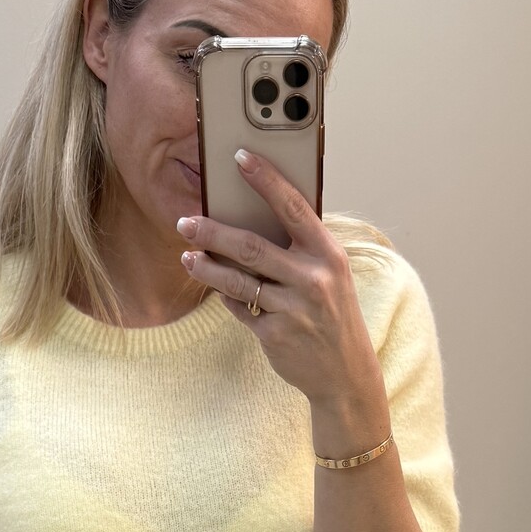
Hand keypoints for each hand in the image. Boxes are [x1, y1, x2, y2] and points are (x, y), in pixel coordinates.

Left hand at [175, 149, 383, 407]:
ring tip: (187, 257)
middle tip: (184, 222)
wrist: (346, 374)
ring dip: (206, 267)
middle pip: (251, 247)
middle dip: (213, 232)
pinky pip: (241, 309)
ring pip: (237, 281)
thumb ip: (301, 249)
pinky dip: (227, 298)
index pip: (293, 208)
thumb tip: (250, 217)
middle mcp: (313, 280)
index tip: (240, 157)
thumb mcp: (331, 276)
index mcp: (329, 255)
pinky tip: (218, 290)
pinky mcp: (275, 335)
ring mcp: (293, 310)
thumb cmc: (333, 314)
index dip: (266, 180)